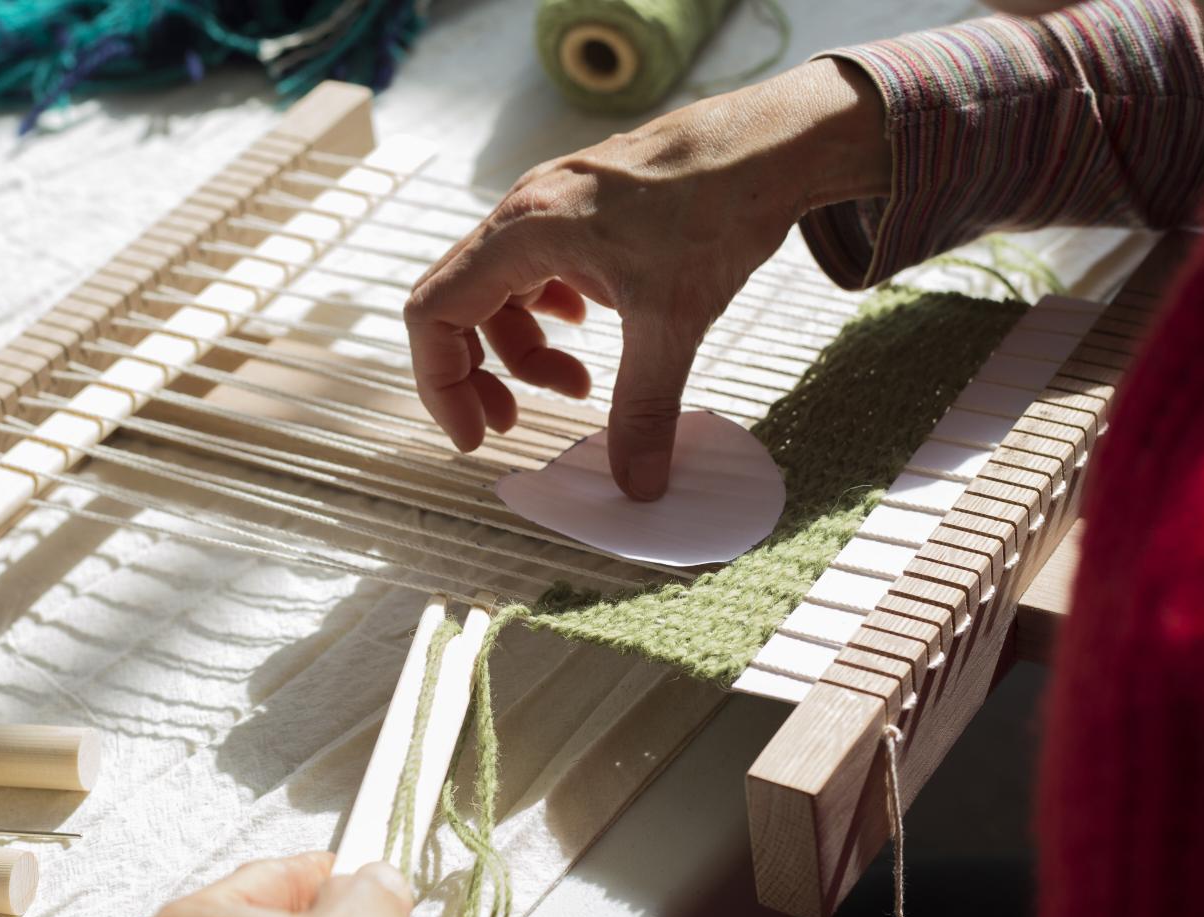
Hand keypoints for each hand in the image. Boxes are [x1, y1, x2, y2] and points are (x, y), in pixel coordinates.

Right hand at [404, 58, 888, 499]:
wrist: (770, 143)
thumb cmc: (719, 205)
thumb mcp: (675, 320)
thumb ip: (646, 408)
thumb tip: (638, 487)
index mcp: (524, 232)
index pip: (434, 312)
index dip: (442, 384)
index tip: (476, 437)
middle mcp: (523, 214)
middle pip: (458, 306)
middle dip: (479, 375)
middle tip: (512, 425)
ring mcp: (549, 208)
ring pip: (501, 294)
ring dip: (527, 351)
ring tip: (582, 388)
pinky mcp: (579, 211)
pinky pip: (535, 272)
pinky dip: (550, 316)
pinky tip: (593, 333)